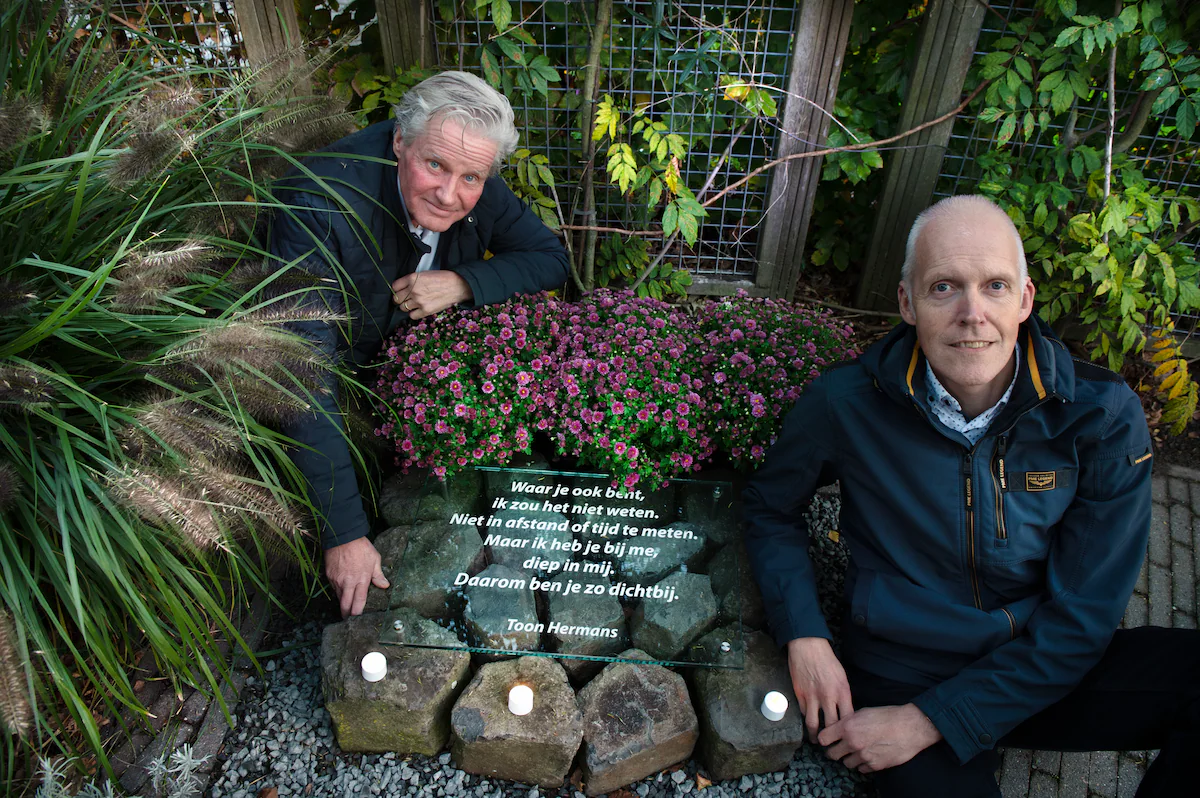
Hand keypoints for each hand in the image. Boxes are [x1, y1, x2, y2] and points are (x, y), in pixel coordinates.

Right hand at [324, 537, 389, 617]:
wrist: (343, 536)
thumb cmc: (361, 547)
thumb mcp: (375, 559)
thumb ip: (379, 575)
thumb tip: (385, 586)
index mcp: (361, 580)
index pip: (359, 602)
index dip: (358, 613)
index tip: (358, 619)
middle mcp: (347, 583)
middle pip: (345, 605)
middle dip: (347, 615)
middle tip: (348, 620)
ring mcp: (337, 580)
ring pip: (339, 598)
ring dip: (342, 604)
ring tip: (346, 609)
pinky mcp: (329, 576)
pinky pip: (333, 588)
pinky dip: (338, 592)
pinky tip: (342, 592)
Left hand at [391, 271, 472, 319]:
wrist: (457, 286)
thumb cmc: (442, 278)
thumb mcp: (424, 274)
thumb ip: (412, 280)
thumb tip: (403, 288)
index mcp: (412, 278)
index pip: (394, 286)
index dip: (396, 289)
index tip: (399, 291)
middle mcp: (413, 290)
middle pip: (396, 299)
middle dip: (399, 299)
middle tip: (405, 299)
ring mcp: (419, 301)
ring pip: (403, 308)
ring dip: (407, 306)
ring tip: (414, 304)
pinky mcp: (425, 310)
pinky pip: (412, 316)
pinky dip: (414, 313)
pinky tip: (419, 309)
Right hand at [787, 637, 854, 741]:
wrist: (808, 646)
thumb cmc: (827, 660)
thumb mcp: (842, 677)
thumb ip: (843, 695)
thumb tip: (844, 712)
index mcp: (842, 691)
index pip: (848, 719)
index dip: (848, 731)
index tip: (847, 737)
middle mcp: (828, 696)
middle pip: (831, 726)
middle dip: (832, 738)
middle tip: (831, 745)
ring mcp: (812, 696)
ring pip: (814, 724)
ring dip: (815, 735)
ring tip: (816, 741)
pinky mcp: (800, 694)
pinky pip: (803, 713)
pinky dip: (806, 719)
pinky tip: (807, 724)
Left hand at [819, 704, 942, 772]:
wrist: (910, 726)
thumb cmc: (888, 716)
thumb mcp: (863, 712)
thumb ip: (848, 722)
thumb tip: (838, 728)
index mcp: (847, 726)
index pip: (823, 738)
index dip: (825, 738)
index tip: (828, 739)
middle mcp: (852, 742)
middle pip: (831, 754)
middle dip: (834, 751)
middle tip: (840, 747)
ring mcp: (863, 755)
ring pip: (846, 763)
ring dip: (850, 758)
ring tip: (859, 750)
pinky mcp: (874, 765)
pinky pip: (861, 769)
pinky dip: (863, 764)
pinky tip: (870, 755)